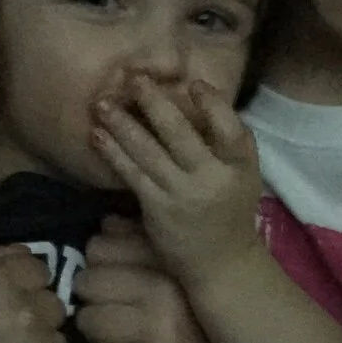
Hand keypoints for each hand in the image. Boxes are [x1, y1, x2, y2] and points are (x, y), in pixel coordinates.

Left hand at [77, 213, 233, 342]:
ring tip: (115, 329)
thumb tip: (106, 225)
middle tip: (107, 302)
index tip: (108, 270)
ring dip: (96, 327)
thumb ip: (144, 238)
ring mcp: (158, 330)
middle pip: (87, 283)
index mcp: (169, 256)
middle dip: (91, 294)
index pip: (100, 248)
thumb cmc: (207, 303)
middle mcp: (162, 289)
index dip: (96, 261)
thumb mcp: (183, 260)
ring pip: (89, 321)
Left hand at [90, 76, 262, 290]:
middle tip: (133, 79)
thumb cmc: (230, 211)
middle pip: (181, 134)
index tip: (194, 84)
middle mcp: (212, 178)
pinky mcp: (157, 208)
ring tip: (102, 103)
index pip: (231, 129)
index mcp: (240, 167)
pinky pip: (132, 174)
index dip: (213, 104)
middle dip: (154, 103)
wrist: (222, 263)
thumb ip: (225, 143)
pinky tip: (98, 136)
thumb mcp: (243, 175)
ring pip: (149, 151)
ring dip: (122, 124)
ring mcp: (182, 194)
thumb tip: (190, 100)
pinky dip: (113, 153)